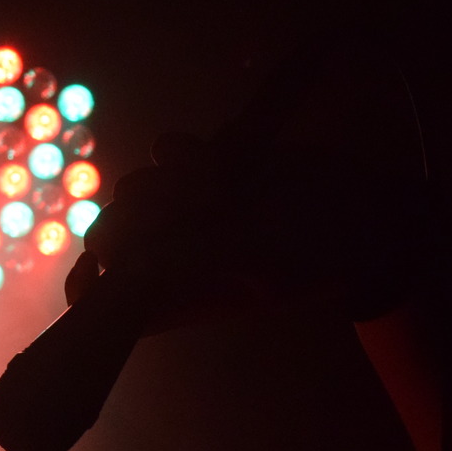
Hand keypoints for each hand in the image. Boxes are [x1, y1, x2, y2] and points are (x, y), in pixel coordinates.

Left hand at [66, 94, 434, 332]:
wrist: (362, 214)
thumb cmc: (320, 253)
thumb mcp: (269, 265)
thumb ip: (207, 257)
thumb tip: (146, 255)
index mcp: (177, 296)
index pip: (102, 300)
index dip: (89, 284)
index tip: (100, 265)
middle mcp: (171, 254)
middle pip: (110, 233)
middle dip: (139, 217)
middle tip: (195, 211)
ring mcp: (183, 210)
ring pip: (132, 188)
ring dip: (167, 180)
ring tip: (222, 187)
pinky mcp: (202, 167)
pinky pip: (166, 151)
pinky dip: (185, 150)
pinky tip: (225, 161)